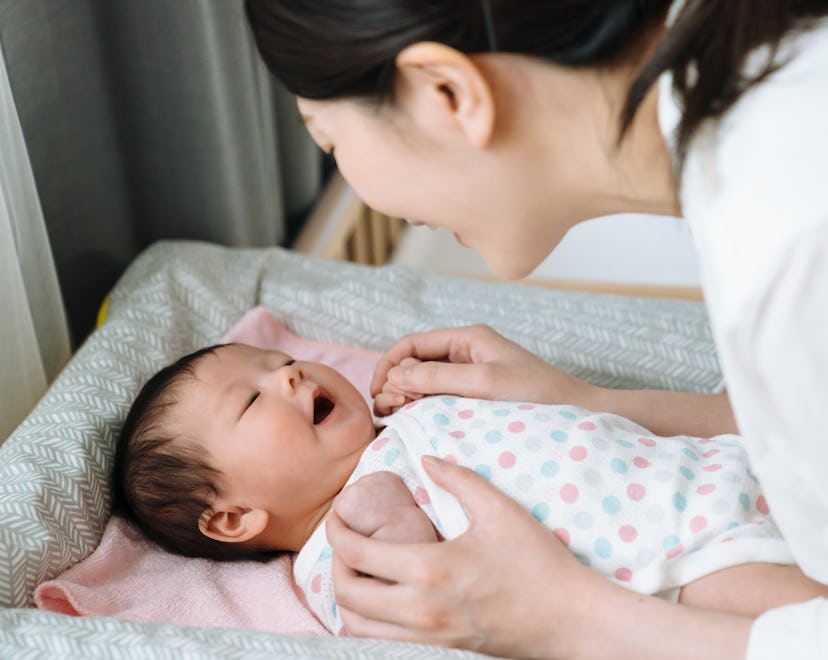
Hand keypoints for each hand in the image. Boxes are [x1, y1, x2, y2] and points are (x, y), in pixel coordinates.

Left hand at [326, 457, 606, 657]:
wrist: (571, 620)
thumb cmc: (538, 563)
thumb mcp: (500, 509)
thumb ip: (457, 478)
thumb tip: (425, 459)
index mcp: (429, 570)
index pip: (356, 554)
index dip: (335, 531)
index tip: (337, 514)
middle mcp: (420, 611)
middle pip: (346, 596)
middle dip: (334, 564)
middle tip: (345, 540)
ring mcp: (429, 638)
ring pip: (358, 628)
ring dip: (346, 598)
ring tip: (357, 571)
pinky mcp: (440, 651)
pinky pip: (383, 643)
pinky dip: (367, 621)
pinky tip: (381, 597)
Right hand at [371, 325, 595, 415]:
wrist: (576, 413)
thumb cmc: (536, 395)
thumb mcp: (484, 383)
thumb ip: (439, 376)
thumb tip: (396, 374)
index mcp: (467, 338)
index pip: (413, 344)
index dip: (389, 364)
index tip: (378, 391)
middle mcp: (466, 352)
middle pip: (414, 361)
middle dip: (395, 382)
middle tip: (389, 410)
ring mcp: (470, 373)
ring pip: (424, 380)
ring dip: (406, 395)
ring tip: (399, 416)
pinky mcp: (475, 394)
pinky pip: (439, 395)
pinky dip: (423, 405)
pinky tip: (418, 420)